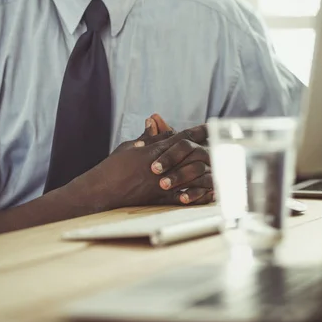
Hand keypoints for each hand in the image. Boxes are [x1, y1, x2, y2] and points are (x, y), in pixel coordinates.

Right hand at [81, 124, 212, 208]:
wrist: (100, 190)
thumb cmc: (111, 168)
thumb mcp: (128, 147)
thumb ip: (145, 137)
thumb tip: (152, 123)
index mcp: (151, 150)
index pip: (177, 137)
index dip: (195, 132)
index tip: (209, 128)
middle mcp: (158, 165)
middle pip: (187, 154)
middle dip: (204, 149)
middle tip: (220, 148)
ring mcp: (158, 182)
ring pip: (188, 174)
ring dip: (204, 172)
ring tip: (219, 171)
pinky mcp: (156, 198)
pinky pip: (181, 197)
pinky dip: (195, 195)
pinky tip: (207, 195)